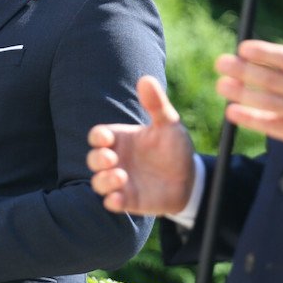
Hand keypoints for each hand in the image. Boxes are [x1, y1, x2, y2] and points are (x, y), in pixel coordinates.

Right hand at [87, 75, 195, 215]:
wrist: (190, 178)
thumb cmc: (174, 147)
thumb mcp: (168, 123)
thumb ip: (156, 104)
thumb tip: (145, 79)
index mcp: (121, 139)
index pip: (98, 136)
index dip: (98, 137)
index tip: (106, 138)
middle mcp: (117, 160)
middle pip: (93, 159)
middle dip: (97, 159)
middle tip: (112, 159)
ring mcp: (121, 181)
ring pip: (98, 182)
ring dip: (103, 181)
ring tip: (120, 177)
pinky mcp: (129, 200)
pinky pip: (112, 203)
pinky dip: (112, 201)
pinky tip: (119, 199)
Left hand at [216, 12, 282, 167]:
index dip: (262, 53)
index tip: (242, 48)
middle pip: (271, 79)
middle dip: (242, 70)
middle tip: (221, 63)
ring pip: (267, 102)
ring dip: (240, 93)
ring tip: (221, 86)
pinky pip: (271, 126)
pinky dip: (250, 119)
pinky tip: (233, 112)